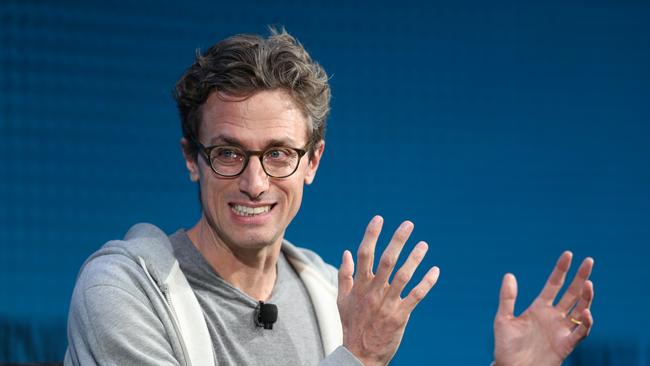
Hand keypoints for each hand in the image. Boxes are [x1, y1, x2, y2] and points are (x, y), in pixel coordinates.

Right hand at [337, 216, 439, 365]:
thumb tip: (346, 252)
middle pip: (386, 260)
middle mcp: (374, 291)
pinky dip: (426, 283)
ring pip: (403, 276)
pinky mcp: (400, 315)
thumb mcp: (342, 299)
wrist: (359, 354)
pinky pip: (416, 296)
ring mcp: (388, 303)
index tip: (379, 218)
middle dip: (397, 240)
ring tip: (424, 244)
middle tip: (408, 224)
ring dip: (415, 258)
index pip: (364, 254)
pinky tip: (435, 270)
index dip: (371, 235)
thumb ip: (344, 275)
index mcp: (359, 285)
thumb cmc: (351, 325)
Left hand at [494, 251, 594, 365]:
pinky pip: (580, 331)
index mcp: (539, 307)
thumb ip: (507, 298)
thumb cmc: (506, 346)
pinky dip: (585, 322)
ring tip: (589, 284)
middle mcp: (553, 316)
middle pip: (571, 293)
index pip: (554, 284)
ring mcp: (561, 329)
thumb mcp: (503, 319)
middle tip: (589, 261)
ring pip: (579, 309)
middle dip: (581, 277)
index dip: (561, 269)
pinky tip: (586, 312)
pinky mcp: (566, 344)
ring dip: (586, 297)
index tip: (568, 254)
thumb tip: (509, 274)